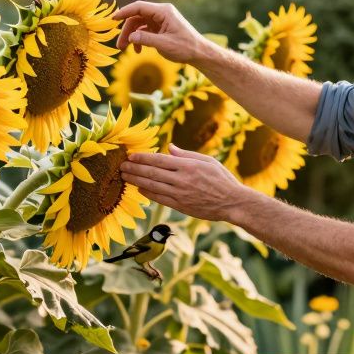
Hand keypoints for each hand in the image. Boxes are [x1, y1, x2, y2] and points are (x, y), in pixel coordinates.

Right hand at [112, 1, 209, 63]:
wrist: (199, 53)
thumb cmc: (185, 47)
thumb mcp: (164, 44)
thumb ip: (146, 39)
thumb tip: (130, 36)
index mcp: (164, 12)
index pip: (139, 7)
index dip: (124, 12)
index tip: (112, 19)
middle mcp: (162, 13)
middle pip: (137, 16)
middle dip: (127, 30)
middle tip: (120, 45)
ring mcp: (161, 20)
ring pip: (140, 24)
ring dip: (132, 35)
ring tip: (125, 49)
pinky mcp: (161, 27)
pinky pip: (145, 30)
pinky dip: (139, 38)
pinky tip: (138, 50)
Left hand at [121, 145, 257, 222]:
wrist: (232, 203)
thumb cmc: (222, 179)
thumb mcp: (207, 161)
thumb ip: (186, 154)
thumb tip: (169, 148)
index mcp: (188, 166)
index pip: (159, 160)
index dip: (143, 158)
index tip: (131, 156)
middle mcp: (181, 179)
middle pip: (151, 173)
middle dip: (134, 169)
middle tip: (121, 166)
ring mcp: (180, 194)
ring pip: (152, 186)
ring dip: (136, 181)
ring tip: (124, 176)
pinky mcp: (180, 206)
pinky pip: (159, 199)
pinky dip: (147, 193)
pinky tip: (139, 189)